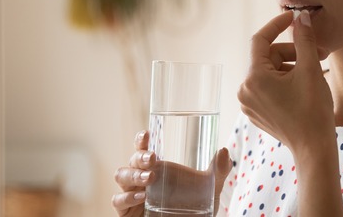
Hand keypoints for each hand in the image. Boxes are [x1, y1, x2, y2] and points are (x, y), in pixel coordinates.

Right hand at [111, 131, 231, 216]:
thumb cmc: (196, 207)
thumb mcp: (210, 188)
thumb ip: (218, 171)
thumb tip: (224, 151)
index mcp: (158, 167)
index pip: (144, 149)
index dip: (141, 140)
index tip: (147, 133)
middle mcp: (142, 178)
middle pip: (131, 160)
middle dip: (139, 156)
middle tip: (152, 158)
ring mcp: (133, 194)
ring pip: (121, 176)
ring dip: (132, 174)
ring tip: (149, 177)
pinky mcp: (127, 212)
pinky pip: (118, 201)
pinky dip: (126, 197)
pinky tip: (141, 196)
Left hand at [237, 10, 333, 154]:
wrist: (314, 148)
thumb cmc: (313, 110)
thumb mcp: (310, 69)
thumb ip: (304, 39)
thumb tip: (301, 18)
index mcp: (253, 77)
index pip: (260, 40)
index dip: (277, 25)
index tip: (294, 18)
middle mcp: (245, 90)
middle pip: (267, 57)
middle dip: (293, 52)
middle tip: (320, 54)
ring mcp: (249, 103)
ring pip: (269, 72)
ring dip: (291, 66)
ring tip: (315, 73)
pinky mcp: (256, 112)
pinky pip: (268, 87)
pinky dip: (284, 81)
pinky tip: (304, 87)